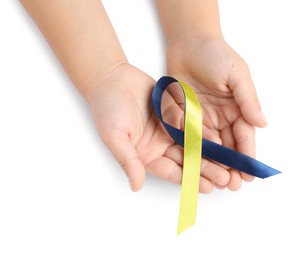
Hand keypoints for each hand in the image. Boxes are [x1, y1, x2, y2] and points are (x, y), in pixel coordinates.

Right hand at [86, 63, 214, 192]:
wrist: (111, 78)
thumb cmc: (107, 108)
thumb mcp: (114, 136)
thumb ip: (128, 160)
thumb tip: (135, 186)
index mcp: (145, 155)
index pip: (170, 171)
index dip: (188, 180)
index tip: (207, 187)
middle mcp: (159, 144)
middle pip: (185, 159)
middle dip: (205, 169)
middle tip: (225, 178)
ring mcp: (168, 129)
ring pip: (192, 143)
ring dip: (209, 153)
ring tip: (229, 162)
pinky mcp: (174, 113)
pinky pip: (192, 123)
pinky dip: (204, 131)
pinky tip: (220, 138)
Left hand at [165, 35, 266, 190]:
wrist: (189, 44)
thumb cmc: (216, 55)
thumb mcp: (237, 75)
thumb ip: (248, 100)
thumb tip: (262, 123)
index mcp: (237, 109)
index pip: (243, 137)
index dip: (246, 156)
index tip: (249, 175)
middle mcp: (220, 117)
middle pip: (226, 146)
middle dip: (229, 166)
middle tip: (231, 185)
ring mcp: (201, 118)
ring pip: (207, 146)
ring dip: (210, 164)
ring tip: (214, 181)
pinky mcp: (184, 116)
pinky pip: (187, 136)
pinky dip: (191, 151)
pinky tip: (194, 164)